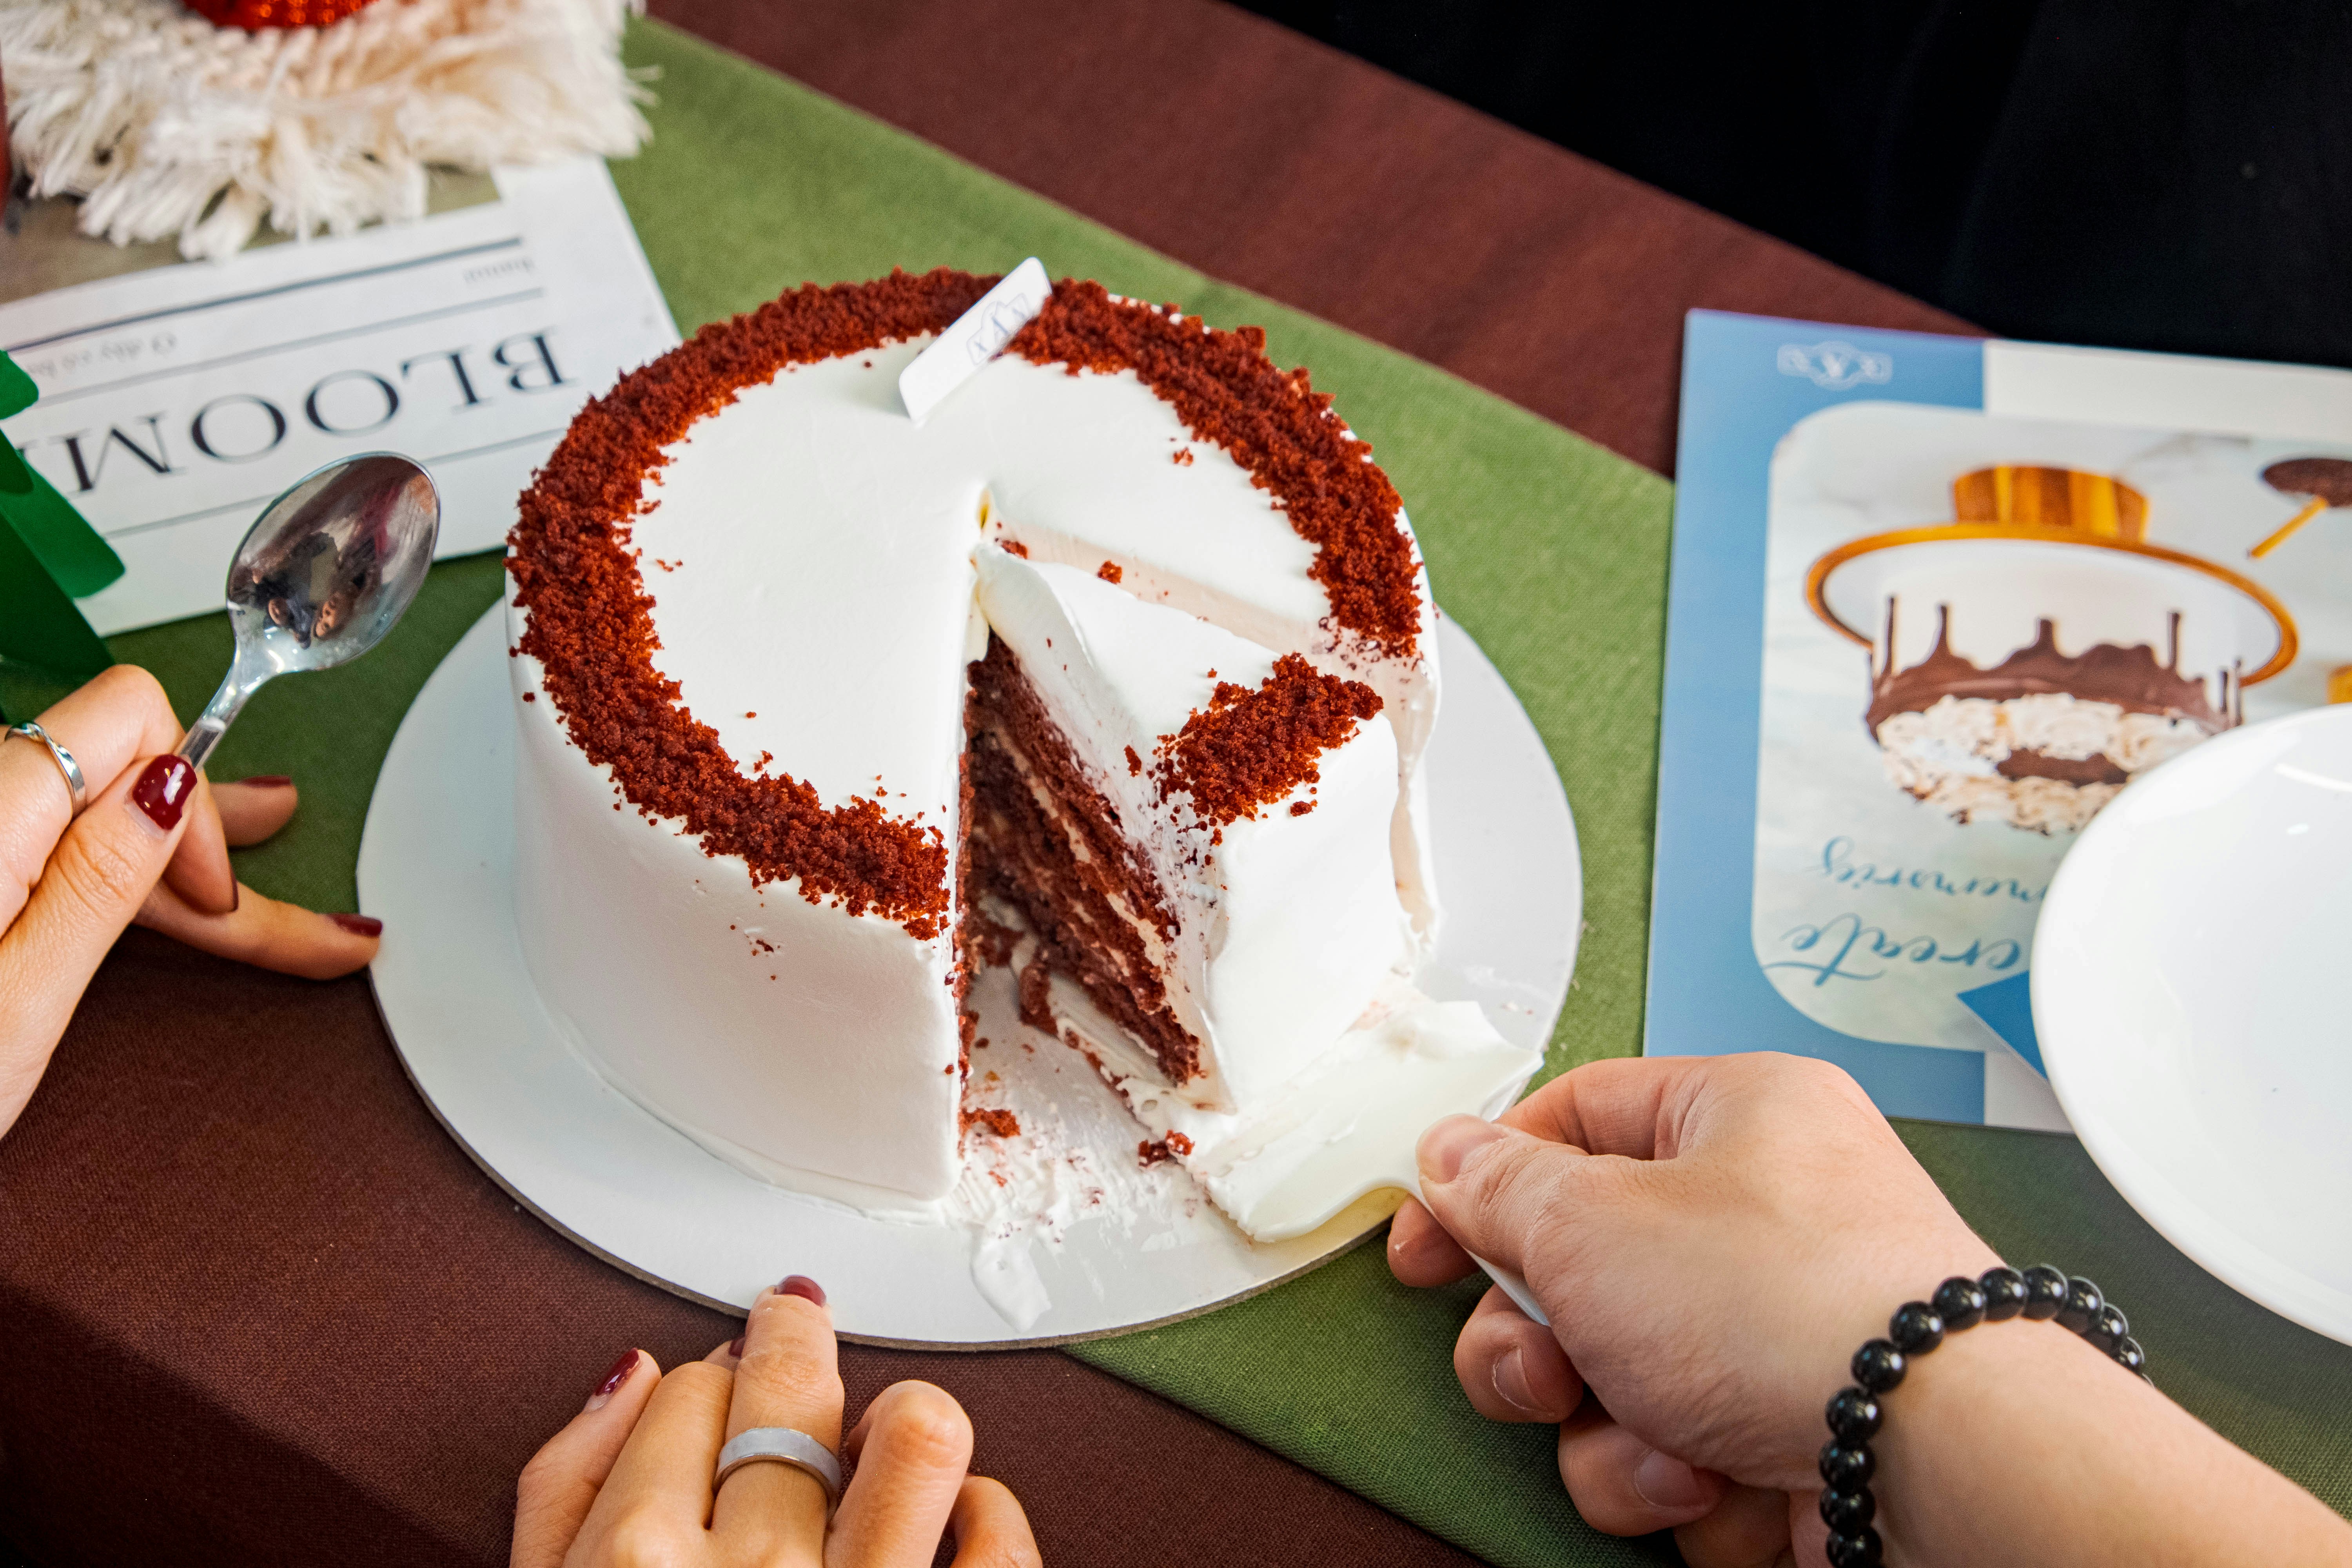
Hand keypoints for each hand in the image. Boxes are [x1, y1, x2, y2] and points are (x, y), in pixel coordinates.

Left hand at [2, 664, 380, 1135]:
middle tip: (322, 932)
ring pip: (83, 820)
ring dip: (173, 853)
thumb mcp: (14, 1003)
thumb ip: (95, 882)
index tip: (213, 892)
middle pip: (115, 786)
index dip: (192, 796)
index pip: (132, 718)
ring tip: (271, 853)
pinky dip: (111, 871)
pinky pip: (40, 848)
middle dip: (216, 844)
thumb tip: (170, 789)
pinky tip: (164, 880)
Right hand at [515, 1277, 1040, 1567]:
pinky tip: (952, 1520)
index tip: (714, 1391)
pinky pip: (998, 1537)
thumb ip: (561, 1501)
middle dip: (791, 1343)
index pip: (683, 1396)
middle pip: (788, 1388)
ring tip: (881, 1432)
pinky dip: (986, 1515)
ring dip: (898, 1418)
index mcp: (634, 1566)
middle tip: (795, 1330)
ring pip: (916, 1430)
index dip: (701, 1383)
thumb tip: (629, 1380)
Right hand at [1387, 1053, 2000, 1566]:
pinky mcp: (1797, 1433)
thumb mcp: (1592, 1223)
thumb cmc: (1793, 1308)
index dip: (1483, 1184)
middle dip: (1537, 1343)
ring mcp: (1784, 1332)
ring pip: (1618, 1380)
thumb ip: (1499, 1188)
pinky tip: (1724, 1483)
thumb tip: (1453, 1156)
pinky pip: (1681, 1453)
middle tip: (1546, 1367)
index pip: (1575, 1119)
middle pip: (1581, 1270)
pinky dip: (1682, 1483)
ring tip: (1661, 1441)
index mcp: (1736, 1118)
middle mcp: (1766, 1216)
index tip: (1423, 1251)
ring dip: (1608, 1431)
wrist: (1941, 1461)